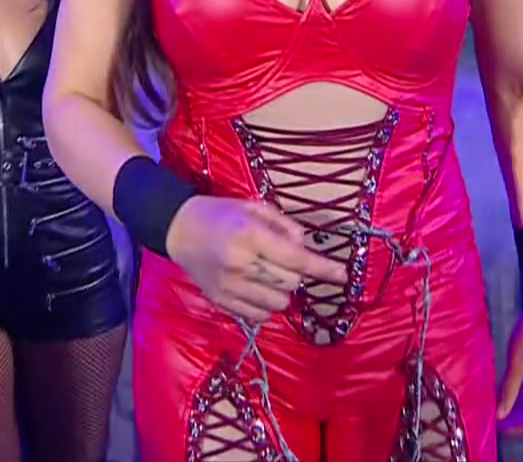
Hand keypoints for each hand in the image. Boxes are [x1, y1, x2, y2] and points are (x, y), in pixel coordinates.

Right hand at [165, 195, 347, 323]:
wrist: (180, 230)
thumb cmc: (222, 214)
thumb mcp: (254, 207)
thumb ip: (284, 225)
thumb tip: (305, 247)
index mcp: (250, 235)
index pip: (295, 258)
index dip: (322, 268)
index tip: (342, 274)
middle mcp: (240, 263)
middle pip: (290, 282)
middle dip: (297, 272)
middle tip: (283, 258)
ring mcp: (230, 286)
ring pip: (278, 303)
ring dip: (282, 290)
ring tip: (268, 273)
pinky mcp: (221, 302)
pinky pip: (259, 315)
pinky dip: (266, 305)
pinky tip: (257, 288)